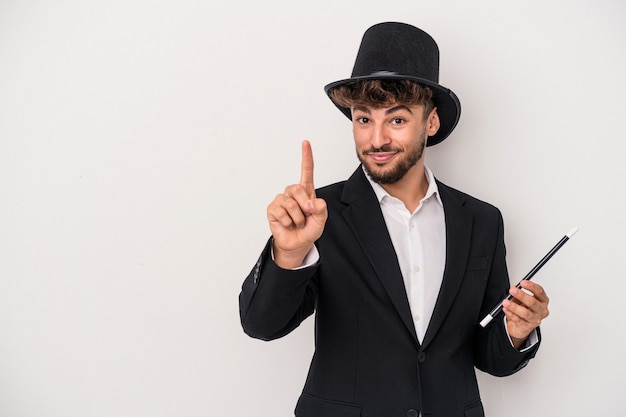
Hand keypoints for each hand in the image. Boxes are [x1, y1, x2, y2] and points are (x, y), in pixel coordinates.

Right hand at [267, 140, 327, 268]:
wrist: (297, 244)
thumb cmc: (309, 230)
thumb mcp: (321, 220)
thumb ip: (321, 210)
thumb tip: (312, 202)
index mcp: (307, 192)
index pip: (307, 171)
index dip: (306, 157)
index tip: (305, 143)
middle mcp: (293, 193)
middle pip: (297, 188)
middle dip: (304, 205)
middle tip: (306, 217)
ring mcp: (282, 200)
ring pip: (289, 202)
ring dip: (296, 217)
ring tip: (297, 223)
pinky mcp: (273, 209)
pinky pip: (280, 211)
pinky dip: (287, 221)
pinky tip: (288, 224)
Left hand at [503, 280, 549, 348]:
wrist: (521, 326)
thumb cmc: (524, 309)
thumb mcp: (521, 299)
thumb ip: (517, 293)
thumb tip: (514, 287)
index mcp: (542, 301)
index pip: (540, 292)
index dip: (531, 286)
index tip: (523, 282)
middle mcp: (541, 310)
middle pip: (533, 302)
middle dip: (521, 295)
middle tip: (512, 291)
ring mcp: (536, 319)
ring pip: (525, 313)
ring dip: (514, 307)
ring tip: (506, 302)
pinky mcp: (528, 327)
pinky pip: (518, 320)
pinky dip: (510, 314)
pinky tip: (506, 309)